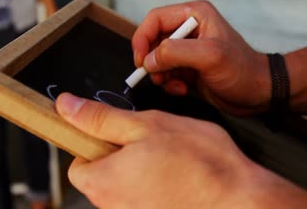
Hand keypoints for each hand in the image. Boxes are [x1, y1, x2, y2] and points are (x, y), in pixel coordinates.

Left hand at [56, 93, 306, 208]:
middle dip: (123, 155)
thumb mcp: (147, 125)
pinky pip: (146, 198)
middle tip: (153, 142)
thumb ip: (101, 118)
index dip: (97, 143)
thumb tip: (67, 107)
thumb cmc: (200, 162)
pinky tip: (179, 175)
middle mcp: (114, 206)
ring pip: (128, 185)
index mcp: (104, 181)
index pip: (78, 162)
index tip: (119, 135)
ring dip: (143, 169)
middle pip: (104, 175)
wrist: (240, 197)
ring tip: (171, 158)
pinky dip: (158, 185)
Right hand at [132, 0, 270, 115]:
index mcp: (195, 14)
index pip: (155, 19)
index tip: (140, 60)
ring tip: (174, 85)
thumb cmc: (242, 71)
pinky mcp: (189, 67)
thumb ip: (176, 53)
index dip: (142, 38)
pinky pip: (166, 73)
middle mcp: (190, 29)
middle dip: (151, 61)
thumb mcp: (210, 57)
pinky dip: (169, 84)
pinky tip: (183, 89)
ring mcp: (189, 49)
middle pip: (153, 40)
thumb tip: (148, 59)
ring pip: (157, 59)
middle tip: (157, 77)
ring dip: (160, 75)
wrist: (259, 93)